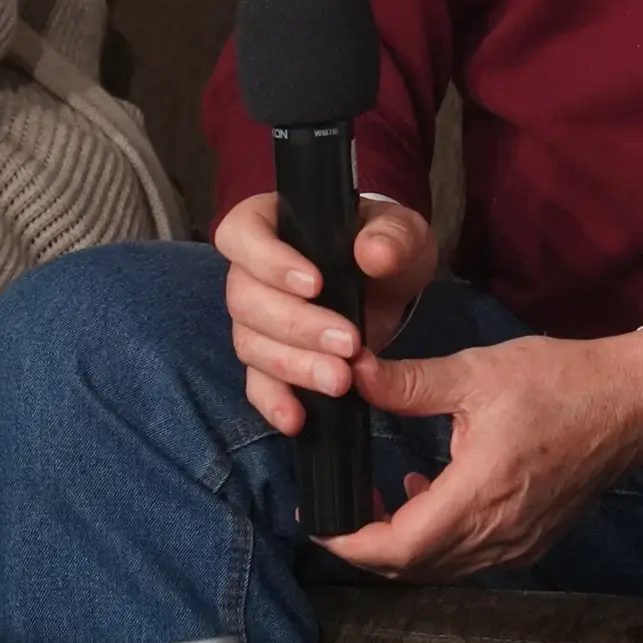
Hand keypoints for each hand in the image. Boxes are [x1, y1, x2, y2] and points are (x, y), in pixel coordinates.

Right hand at [216, 192, 439, 435]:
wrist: (389, 282)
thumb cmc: (384, 244)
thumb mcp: (400, 231)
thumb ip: (391, 236)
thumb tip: (374, 253)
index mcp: (271, 223)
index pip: (242, 234)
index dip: (268, 261)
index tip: (314, 284)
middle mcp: (250, 271)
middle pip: (246, 300)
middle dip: (297, 326)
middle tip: (348, 344)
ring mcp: (256, 320)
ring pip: (251, 344)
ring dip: (294, 366)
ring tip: (341, 381)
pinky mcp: (270, 360)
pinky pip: (257, 383)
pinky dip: (274, 402)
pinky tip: (297, 419)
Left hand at [314, 331, 642, 580]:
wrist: (632, 403)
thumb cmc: (560, 382)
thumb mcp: (478, 371)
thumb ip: (409, 383)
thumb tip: (350, 375)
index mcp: (480, 493)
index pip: (399, 547)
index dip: (351, 543)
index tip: (318, 521)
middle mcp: (498, 533)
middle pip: (413, 567)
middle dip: (367, 547)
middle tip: (336, 510)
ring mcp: (518, 544)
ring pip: (440, 569)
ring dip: (401, 546)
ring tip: (374, 501)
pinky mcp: (531, 542)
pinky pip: (468, 559)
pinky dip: (436, 543)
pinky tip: (426, 495)